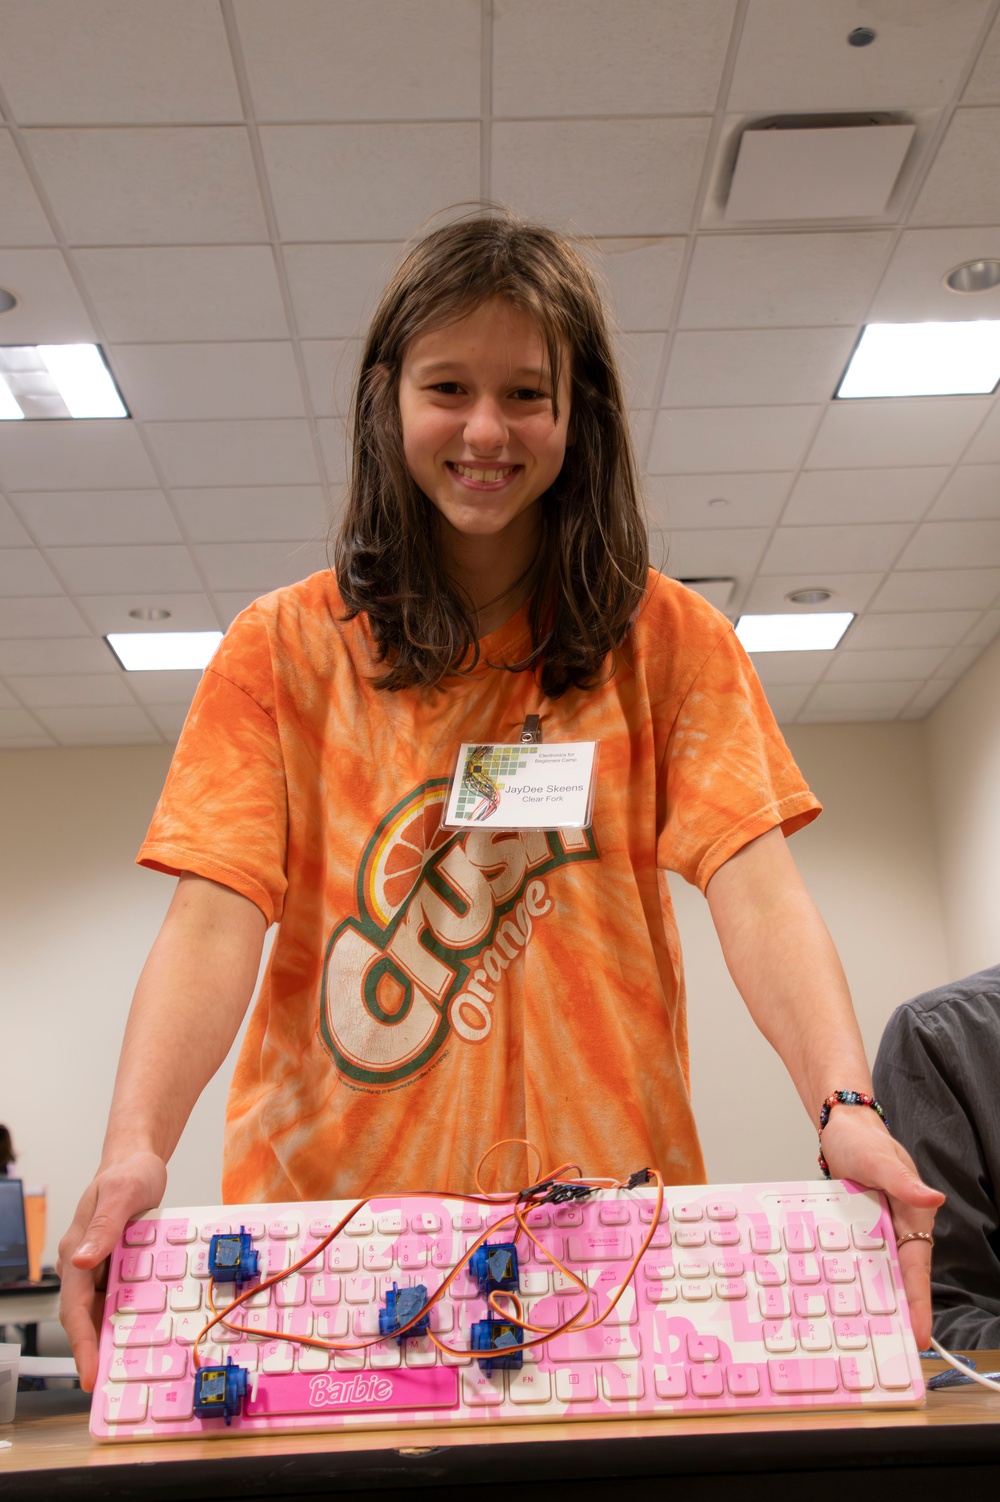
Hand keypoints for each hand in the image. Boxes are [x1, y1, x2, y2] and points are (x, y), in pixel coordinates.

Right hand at [57, 1152, 166, 1390]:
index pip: (74, 1308)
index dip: (81, 1345)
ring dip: (115, 1338)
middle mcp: (84, 1265)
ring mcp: (100, 1266)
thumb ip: (104, 1227)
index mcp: (77, 1252)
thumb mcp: (121, 1194)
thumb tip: (83, 1261)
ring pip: (103, 1312)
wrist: (137, 1159)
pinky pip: (121, 1297)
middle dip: (97, 1353)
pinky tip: (149, 1332)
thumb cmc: (128, 1172)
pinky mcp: (117, 1265)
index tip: (90, 1376)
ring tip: (134, 1369)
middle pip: (87, 1318)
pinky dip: (131, 1316)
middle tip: (115, 1386)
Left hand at [819, 1107, 943, 1349]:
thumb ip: (903, 1182)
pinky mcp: (856, 1230)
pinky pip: (855, 1258)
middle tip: (886, 1349)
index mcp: (911, 1217)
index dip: (917, 1303)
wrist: (841, 1127)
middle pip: (897, 1279)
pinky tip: (834, 1297)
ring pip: (875, 1273)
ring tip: (860, 1335)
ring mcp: (875, 1232)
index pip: (916, 1269)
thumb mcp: (880, 1160)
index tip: (918, 1334)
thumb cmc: (864, 1140)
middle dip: (894, 1314)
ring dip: (869, 1300)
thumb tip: (933, 1198)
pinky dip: (848, 1277)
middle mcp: (896, 1229)